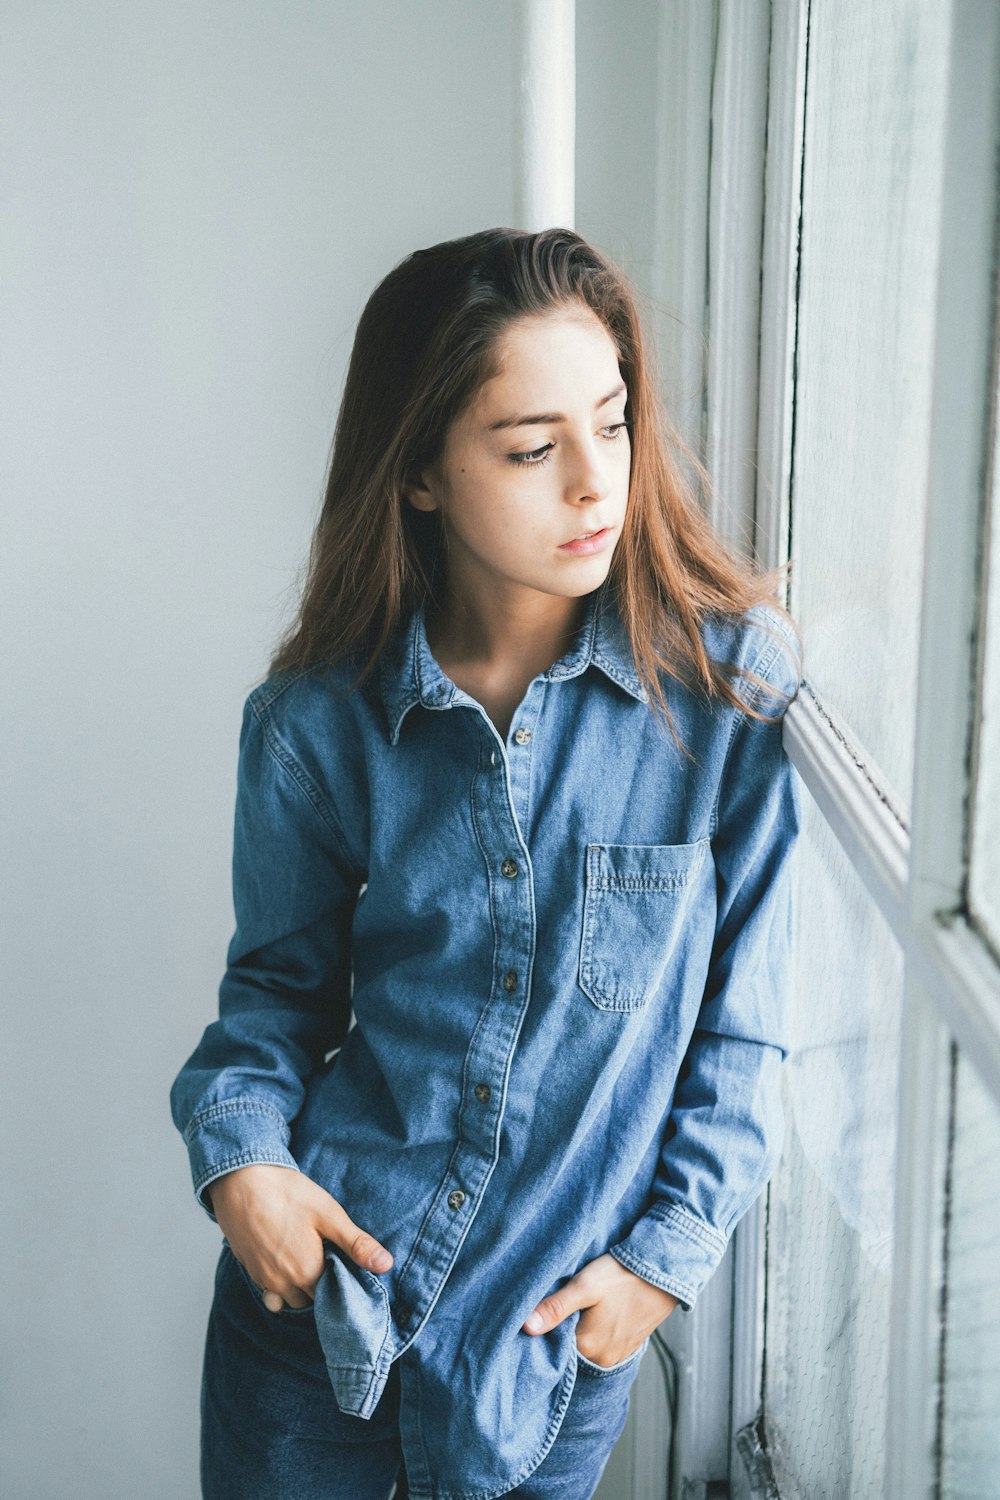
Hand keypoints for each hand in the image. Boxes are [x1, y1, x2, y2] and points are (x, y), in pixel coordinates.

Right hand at [207, 1164, 392, 1310]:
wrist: (240, 1180)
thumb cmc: (287, 1194)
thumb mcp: (329, 1214)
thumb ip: (356, 1244)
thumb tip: (386, 1265)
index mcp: (307, 1274)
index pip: (333, 1297)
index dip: (342, 1282)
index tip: (345, 1264)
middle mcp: (283, 1285)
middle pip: (311, 1300)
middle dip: (322, 1286)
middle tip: (328, 1257)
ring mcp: (263, 1280)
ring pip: (289, 1298)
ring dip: (301, 1286)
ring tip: (308, 1256)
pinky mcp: (249, 1269)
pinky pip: (270, 1291)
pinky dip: (280, 1283)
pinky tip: (286, 1257)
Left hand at [522, 1253, 677, 1366]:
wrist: (664, 1271)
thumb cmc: (623, 1276)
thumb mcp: (585, 1286)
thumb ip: (555, 1308)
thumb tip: (525, 1327)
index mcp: (588, 1347)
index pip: (553, 1348)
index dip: (544, 1332)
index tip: (538, 1315)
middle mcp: (603, 1359)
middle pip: (570, 1349)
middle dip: (561, 1332)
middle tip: (557, 1305)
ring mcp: (618, 1355)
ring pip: (587, 1347)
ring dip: (579, 1331)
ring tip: (578, 1308)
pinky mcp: (628, 1346)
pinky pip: (603, 1345)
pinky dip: (595, 1332)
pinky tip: (595, 1313)